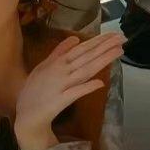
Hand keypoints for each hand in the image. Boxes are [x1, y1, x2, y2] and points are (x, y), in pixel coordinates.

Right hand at [13, 32, 124, 149]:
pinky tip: (100, 83)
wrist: (27, 114)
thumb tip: (75, 38)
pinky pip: (75, 93)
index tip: (114, 35)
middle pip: (87, 56)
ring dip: (102, 60)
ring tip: (118, 51)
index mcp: (57, 62)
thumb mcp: (43, 66)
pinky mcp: (61, 101)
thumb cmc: (35, 90)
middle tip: (122, 37)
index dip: (98, 41)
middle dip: (105, 46)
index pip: (82, 49)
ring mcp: (62, 85)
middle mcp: (61, 71)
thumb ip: (58, 52)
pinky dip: (86, 87)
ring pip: (85, 70)